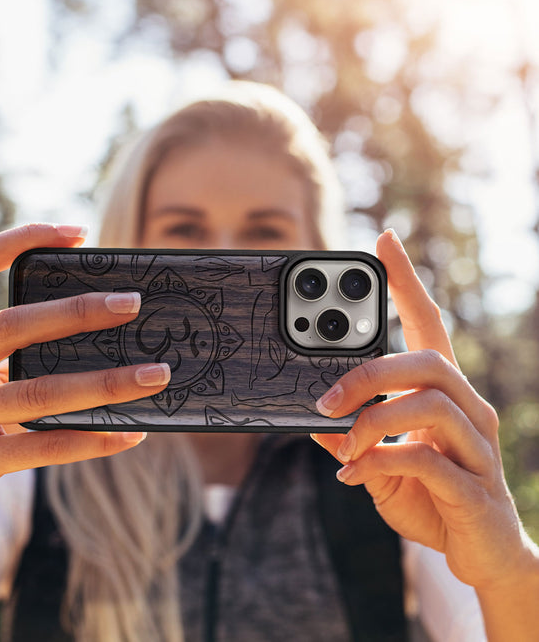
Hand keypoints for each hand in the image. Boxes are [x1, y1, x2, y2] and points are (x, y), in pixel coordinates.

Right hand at [0, 224, 167, 555]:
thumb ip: (12, 354)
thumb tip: (100, 328)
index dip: (21, 240)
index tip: (78, 233)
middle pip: (10, 326)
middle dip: (77, 311)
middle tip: (133, 303)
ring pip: (35, 392)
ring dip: (105, 383)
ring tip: (156, 375)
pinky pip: (40, 448)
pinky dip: (91, 440)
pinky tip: (130, 434)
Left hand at [311, 229, 534, 591]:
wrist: (481, 555)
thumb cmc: (431, 497)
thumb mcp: (379, 463)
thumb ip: (353, 439)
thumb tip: (314, 423)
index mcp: (443, 394)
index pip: (428, 324)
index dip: (407, 282)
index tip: (384, 241)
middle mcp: (468, 409)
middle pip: (427, 361)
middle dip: (369, 373)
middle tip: (324, 400)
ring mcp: (478, 447)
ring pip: (430, 404)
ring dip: (372, 421)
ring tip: (341, 442)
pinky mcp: (475, 488)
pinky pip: (427, 460)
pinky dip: (381, 462)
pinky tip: (354, 475)